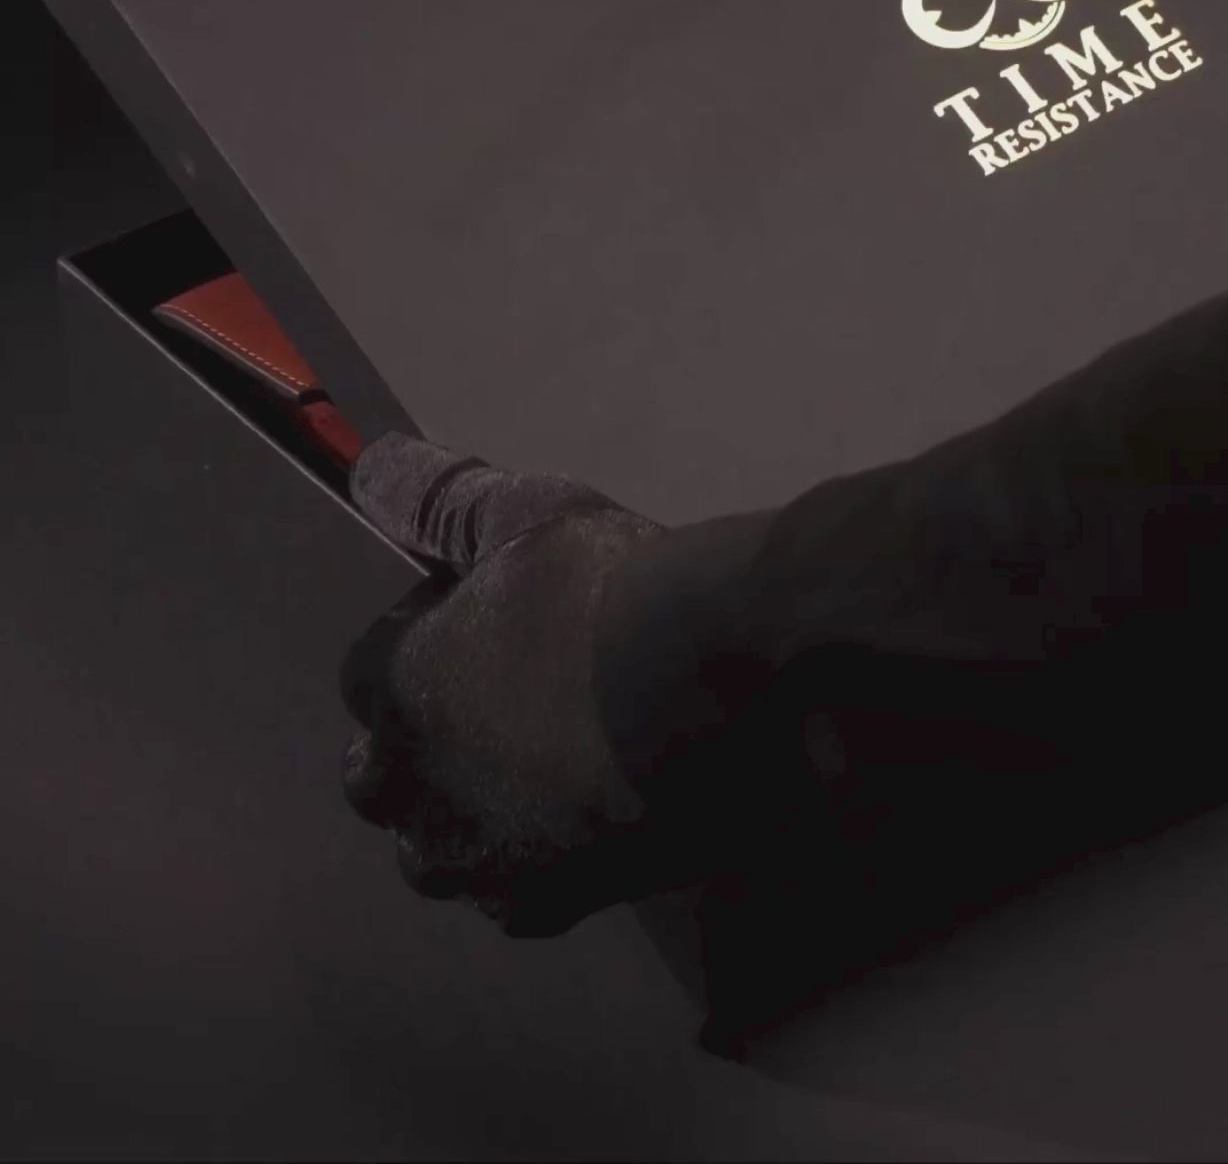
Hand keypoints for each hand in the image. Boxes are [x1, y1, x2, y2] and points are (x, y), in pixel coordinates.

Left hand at [339, 435, 692, 936]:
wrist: (714, 688)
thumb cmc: (612, 589)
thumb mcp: (527, 513)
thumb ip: (439, 499)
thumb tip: (370, 467)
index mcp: (396, 687)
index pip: (371, 666)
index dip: (430, 635)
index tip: (495, 616)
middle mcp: (414, 786)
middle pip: (379, 776)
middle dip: (424, 743)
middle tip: (509, 698)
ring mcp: (477, 855)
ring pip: (437, 852)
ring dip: (467, 816)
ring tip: (540, 769)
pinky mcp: (548, 901)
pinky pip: (515, 896)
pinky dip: (538, 863)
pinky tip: (587, 817)